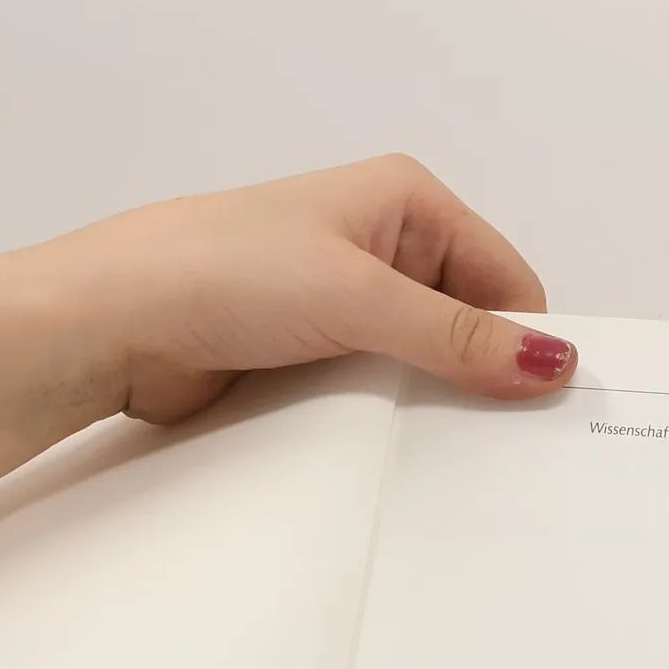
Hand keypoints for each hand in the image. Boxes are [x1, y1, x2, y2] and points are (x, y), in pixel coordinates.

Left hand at [27, 154, 577, 423]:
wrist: (113, 321)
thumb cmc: (226, 273)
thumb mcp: (360, 298)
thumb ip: (458, 338)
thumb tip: (554, 363)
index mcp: (404, 201)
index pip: (502, 277)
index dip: (526, 339)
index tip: (548, 411)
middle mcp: (378, 247)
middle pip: (466, 325)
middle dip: (483, 379)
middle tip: (512, 453)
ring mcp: (340, 306)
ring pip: (418, 366)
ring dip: (430, 407)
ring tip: (458, 466)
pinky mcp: (306, 358)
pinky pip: (371, 395)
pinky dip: (386, 423)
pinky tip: (401, 463)